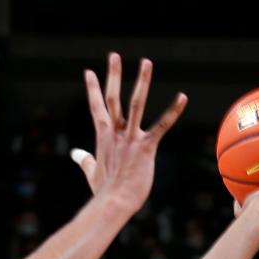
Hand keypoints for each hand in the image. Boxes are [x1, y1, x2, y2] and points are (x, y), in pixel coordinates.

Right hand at [71, 55, 186, 215]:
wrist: (113, 203)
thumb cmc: (103, 192)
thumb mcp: (91, 173)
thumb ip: (85, 160)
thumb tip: (76, 154)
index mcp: (103, 137)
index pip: (96, 107)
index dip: (93, 89)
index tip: (89, 72)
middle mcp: (115, 133)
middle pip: (112, 98)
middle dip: (113, 75)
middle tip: (114, 54)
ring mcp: (130, 139)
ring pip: (136, 104)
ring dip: (141, 82)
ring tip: (146, 62)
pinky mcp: (146, 148)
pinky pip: (161, 126)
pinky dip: (173, 111)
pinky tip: (182, 97)